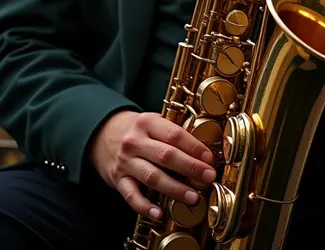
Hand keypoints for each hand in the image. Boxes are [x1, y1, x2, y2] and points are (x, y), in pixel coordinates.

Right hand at [89, 110, 215, 220]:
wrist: (103, 134)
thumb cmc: (137, 130)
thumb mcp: (153, 122)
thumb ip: (172, 134)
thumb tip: (203, 153)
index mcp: (147, 122)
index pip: (174, 134)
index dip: (194, 147)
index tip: (209, 158)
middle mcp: (135, 141)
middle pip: (166, 155)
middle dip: (190, 168)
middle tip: (208, 177)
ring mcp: (125, 161)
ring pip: (152, 177)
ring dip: (175, 188)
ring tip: (193, 197)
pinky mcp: (118, 179)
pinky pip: (131, 196)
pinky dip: (145, 206)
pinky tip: (158, 213)